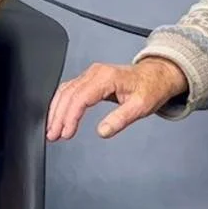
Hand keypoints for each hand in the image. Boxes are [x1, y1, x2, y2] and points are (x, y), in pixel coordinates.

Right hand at [46, 57, 188, 141]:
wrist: (155, 76)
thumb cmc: (149, 88)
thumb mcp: (140, 107)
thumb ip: (120, 119)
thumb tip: (102, 132)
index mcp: (106, 77)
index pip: (80, 97)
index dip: (70, 116)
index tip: (66, 133)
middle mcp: (95, 73)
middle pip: (68, 94)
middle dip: (58, 116)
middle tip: (52, 135)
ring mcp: (90, 74)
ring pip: (65, 90)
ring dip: (56, 110)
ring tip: (52, 130)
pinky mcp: (89, 79)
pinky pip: (70, 89)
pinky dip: (61, 103)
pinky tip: (58, 115)